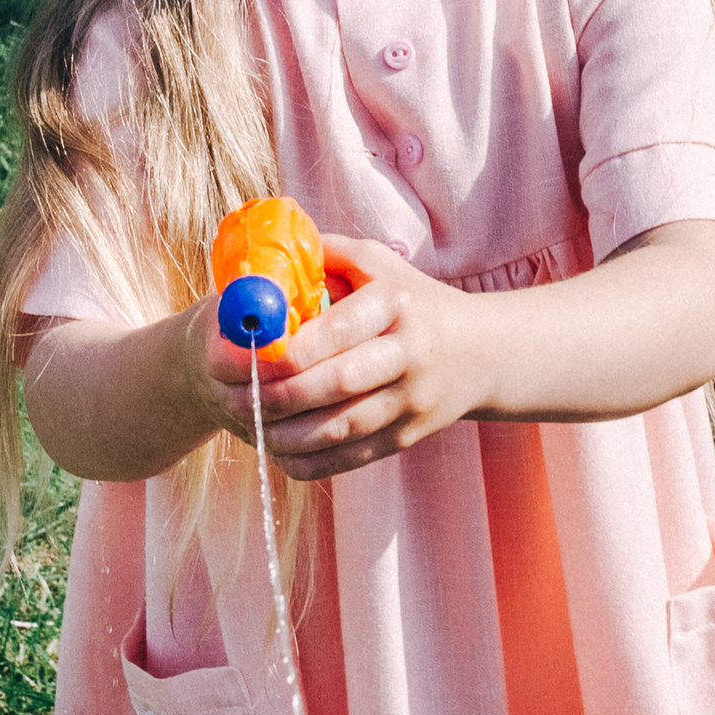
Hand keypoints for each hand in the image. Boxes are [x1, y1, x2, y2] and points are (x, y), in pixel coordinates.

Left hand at [201, 236, 490, 480]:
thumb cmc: (411, 300)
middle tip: (234, 395)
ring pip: (343, 428)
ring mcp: (411, 402)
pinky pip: (351, 457)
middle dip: (281, 393)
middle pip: (339, 383)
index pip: (339, 330)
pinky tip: (277, 451)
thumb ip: (324, 254)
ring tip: (248, 424)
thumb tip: (268, 257)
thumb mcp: (376, 264)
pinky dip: (309, 460)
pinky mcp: (407, 437)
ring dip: (287, 434)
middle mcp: (410, 355)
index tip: (249, 353)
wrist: (480, 353)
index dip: (291, 347)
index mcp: (397, 305)